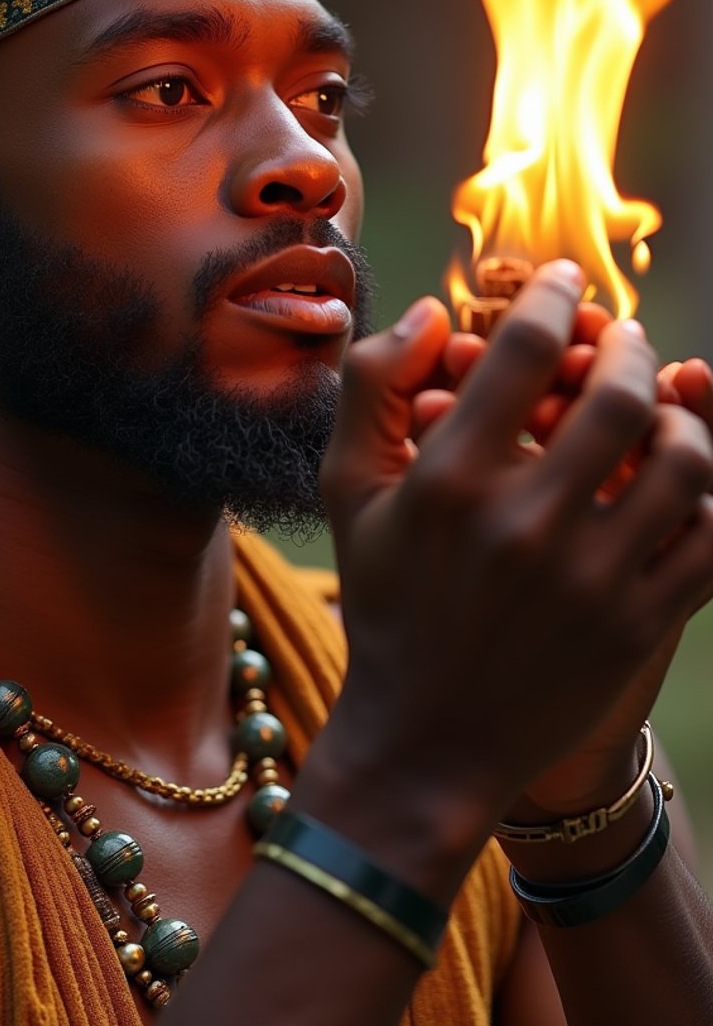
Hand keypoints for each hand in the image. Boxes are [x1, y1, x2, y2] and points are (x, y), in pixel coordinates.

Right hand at [320, 262, 712, 826]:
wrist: (425, 740)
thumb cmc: (386, 606)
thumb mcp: (349, 494)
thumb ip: (374, 388)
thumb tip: (435, 311)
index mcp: (446, 484)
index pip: (524, 352)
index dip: (552, 297)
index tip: (563, 285)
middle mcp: (522, 526)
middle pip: (619, 395)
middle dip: (628, 348)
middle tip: (621, 340)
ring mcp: (589, 582)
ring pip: (682, 462)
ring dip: (679, 419)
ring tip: (660, 411)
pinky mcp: (637, 626)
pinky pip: (712, 537)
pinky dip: (710, 494)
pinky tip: (678, 481)